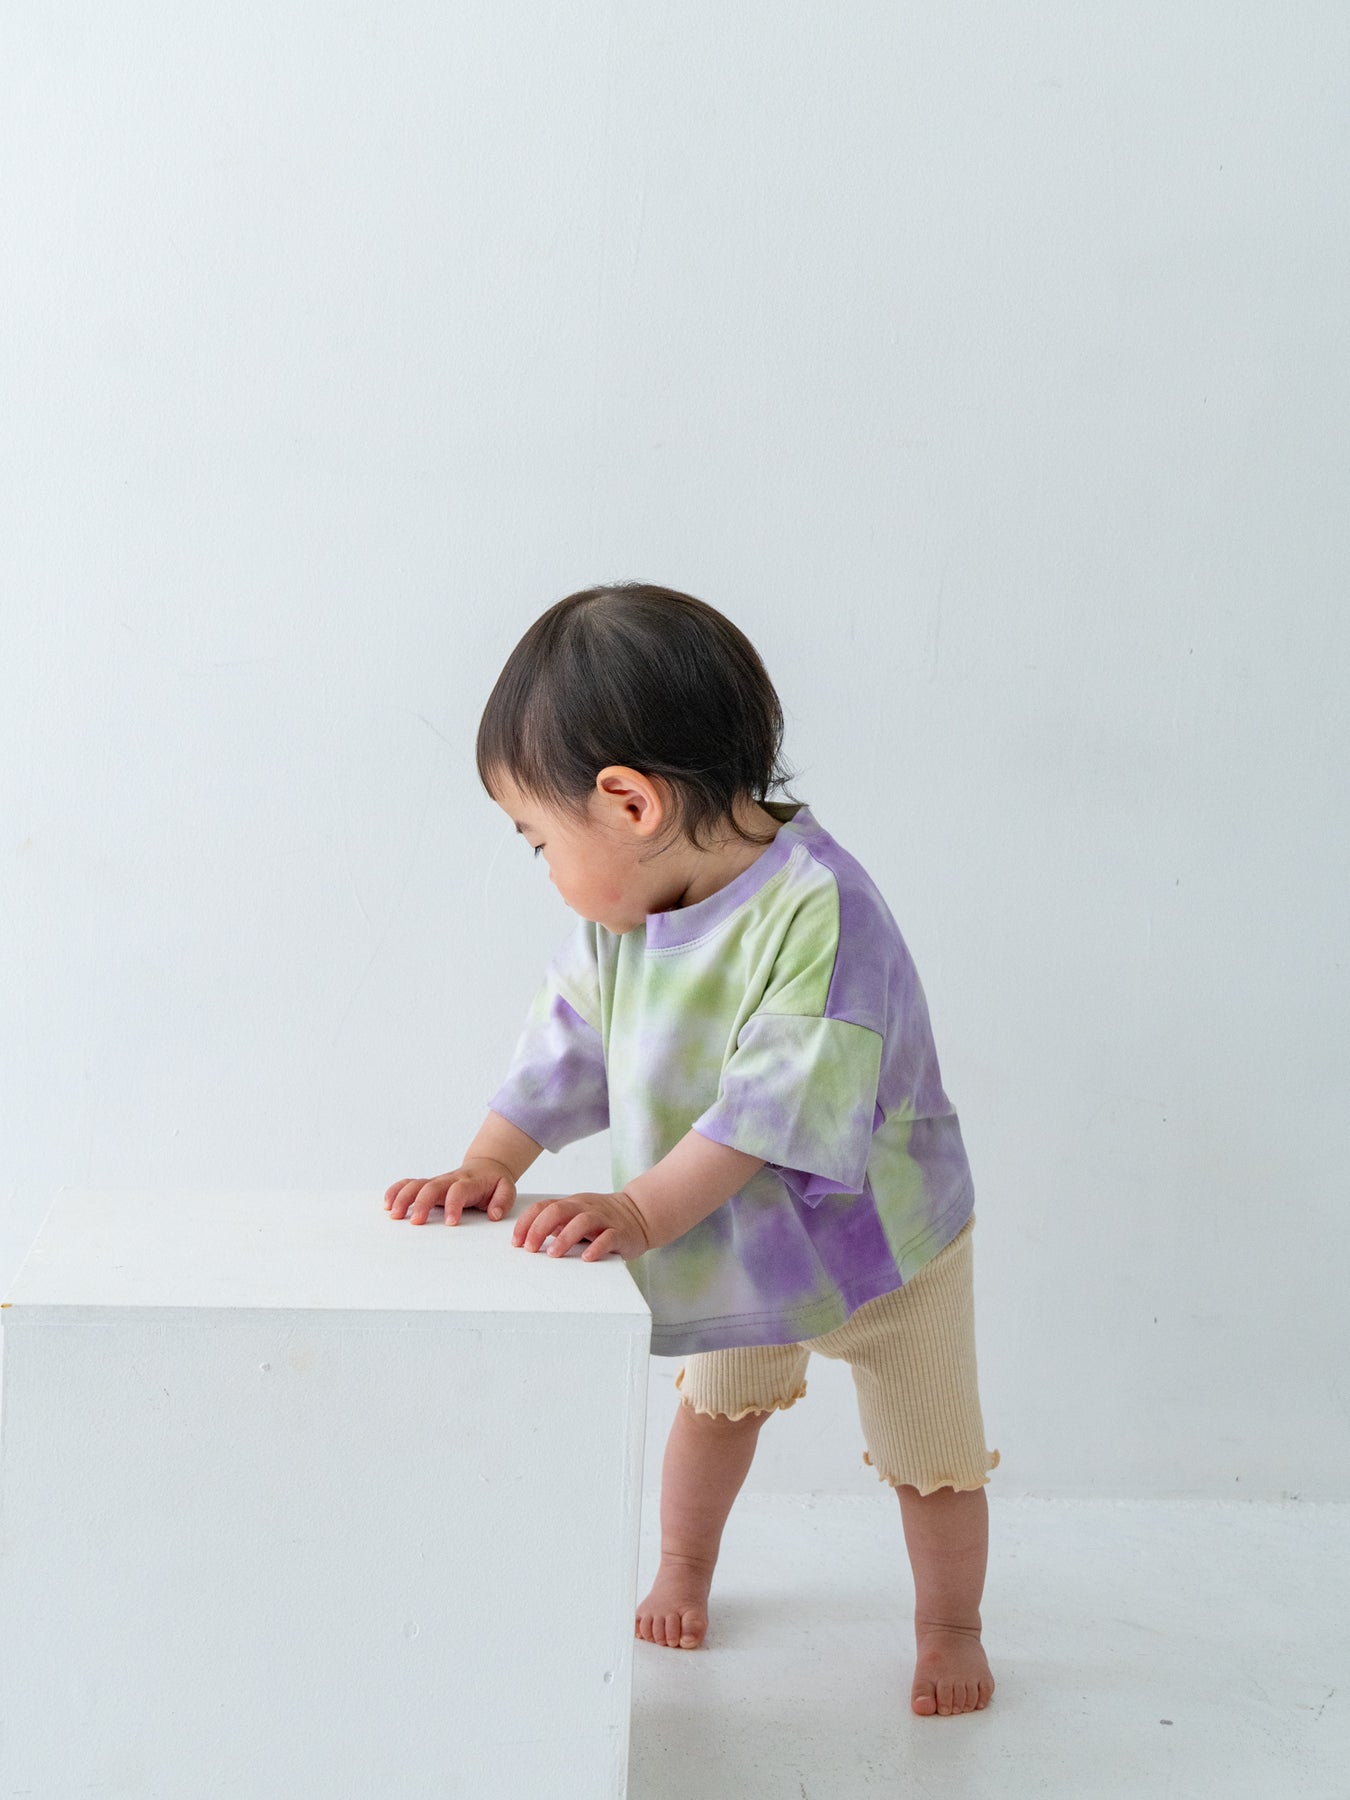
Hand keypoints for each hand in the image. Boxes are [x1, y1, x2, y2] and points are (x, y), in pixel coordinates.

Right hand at [383, 1159, 516, 1225]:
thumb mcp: (506, 1189)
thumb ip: (502, 1201)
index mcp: (469, 1182)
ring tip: (393, 1214)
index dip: (454, 1204)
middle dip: (421, 1203)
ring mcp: (437, 1182)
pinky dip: (396, 1191)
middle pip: (432, 1187)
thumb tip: (493, 1214)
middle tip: (416, 1222)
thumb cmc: (494, 1182)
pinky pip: (409, 1184)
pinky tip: (387, 1204)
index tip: (451, 1223)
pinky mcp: (428, 1185)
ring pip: (416, 1184)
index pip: (459, 1190)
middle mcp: (450, 1180)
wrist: (486, 1166)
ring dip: (403, 1197)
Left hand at [511, 1189, 650, 1261]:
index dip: (527, 1223)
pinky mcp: (620, 1233)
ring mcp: (604, 1219)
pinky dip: (596, 1247)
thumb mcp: (576, 1217)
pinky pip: (608, 1237)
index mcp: (572, 1204)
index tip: (517, 1242)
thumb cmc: (602, 1220)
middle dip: (539, 1229)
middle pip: (558, 1210)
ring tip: (553, 1254)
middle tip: (530, 1249)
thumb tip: (528, 1238)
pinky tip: (587, 1257)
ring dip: (564, 1238)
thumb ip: (555, 1224)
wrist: (640, 1214)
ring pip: (582, 1221)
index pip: (544, 1207)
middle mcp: (586, 1208)